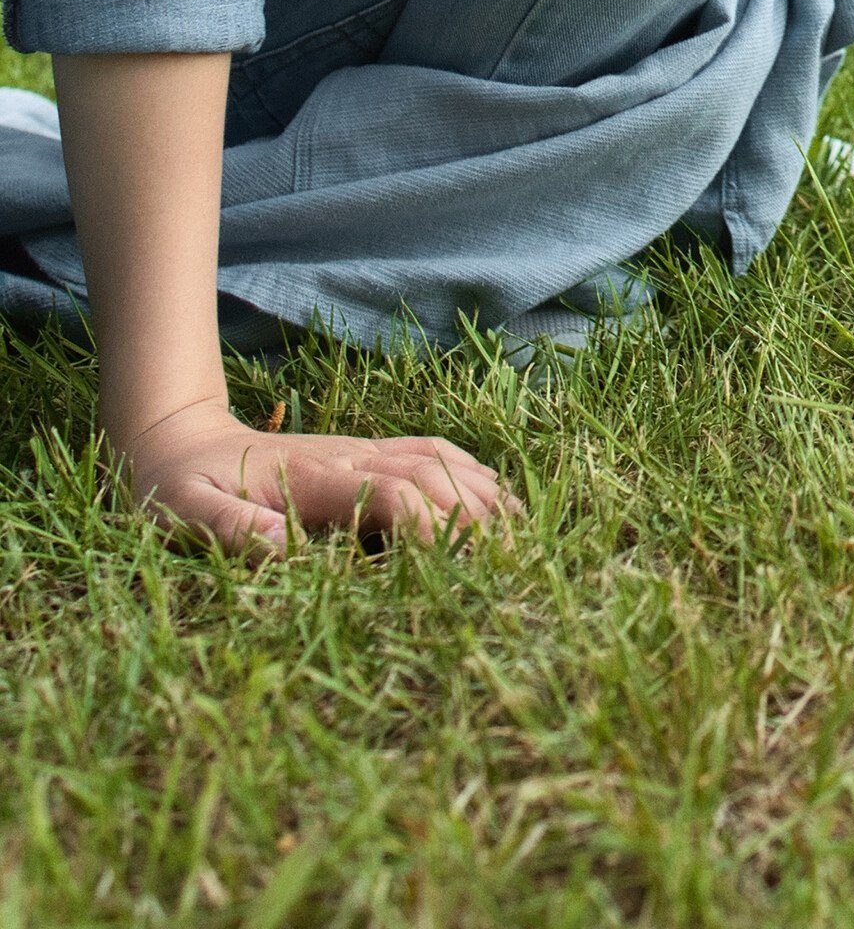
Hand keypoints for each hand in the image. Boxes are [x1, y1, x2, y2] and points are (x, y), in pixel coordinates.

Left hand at [120, 395, 519, 553]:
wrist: (174, 440)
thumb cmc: (175, 490)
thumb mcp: (183, 515)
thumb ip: (231, 530)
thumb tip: (282, 548)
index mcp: (316, 475)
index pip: (396, 494)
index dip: (432, 530)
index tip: (455, 574)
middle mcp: (353, 454)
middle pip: (435, 475)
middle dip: (476, 517)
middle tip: (510, 565)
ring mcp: (364, 449)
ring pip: (444, 460)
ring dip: (483, 493)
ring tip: (518, 537)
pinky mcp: (367, 452)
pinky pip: (435, 454)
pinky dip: (472, 475)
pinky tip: (490, 500)